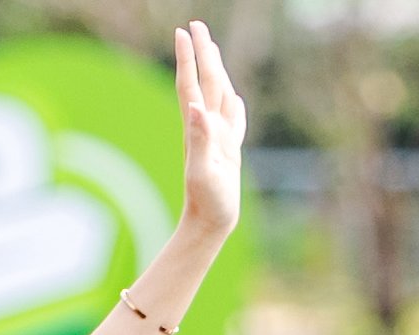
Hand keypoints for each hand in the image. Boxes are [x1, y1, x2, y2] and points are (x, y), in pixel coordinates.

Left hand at [174, 21, 245, 240]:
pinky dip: (234, 105)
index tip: (184, 30)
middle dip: (202, 54)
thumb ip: (199, 138)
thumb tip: (194, 105)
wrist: (209, 224)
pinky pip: (232, 120)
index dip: (189, 58)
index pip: (192, 84)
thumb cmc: (207, 201)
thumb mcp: (203, 170)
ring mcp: (218, 139)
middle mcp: (207, 128)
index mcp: (201, 128)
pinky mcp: (228, 151)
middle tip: (196, 25)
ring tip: (212, 51)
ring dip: (215, 71)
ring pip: (218, 96)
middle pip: (205, 82)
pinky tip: (233, 99)